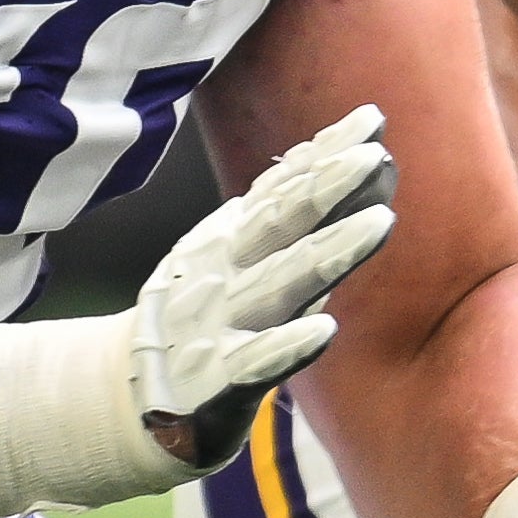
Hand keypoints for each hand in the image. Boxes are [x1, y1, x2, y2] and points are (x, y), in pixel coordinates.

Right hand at [130, 104, 398, 471]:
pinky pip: (254, 364)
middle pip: (281, 224)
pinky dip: (286, 346)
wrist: (135, 397)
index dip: (326, 156)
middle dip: (327, 188)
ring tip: (382, 222)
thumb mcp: (240, 255)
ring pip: (279, 285)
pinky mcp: (215, 383)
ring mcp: (219, 325)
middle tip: (374, 157)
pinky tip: (324, 330)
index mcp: (234, 241)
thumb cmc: (208, 314)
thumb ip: (295, 214)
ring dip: (328, 252)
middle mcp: (226, 273)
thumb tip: (362, 156)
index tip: (371, 120)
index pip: (284, 190)